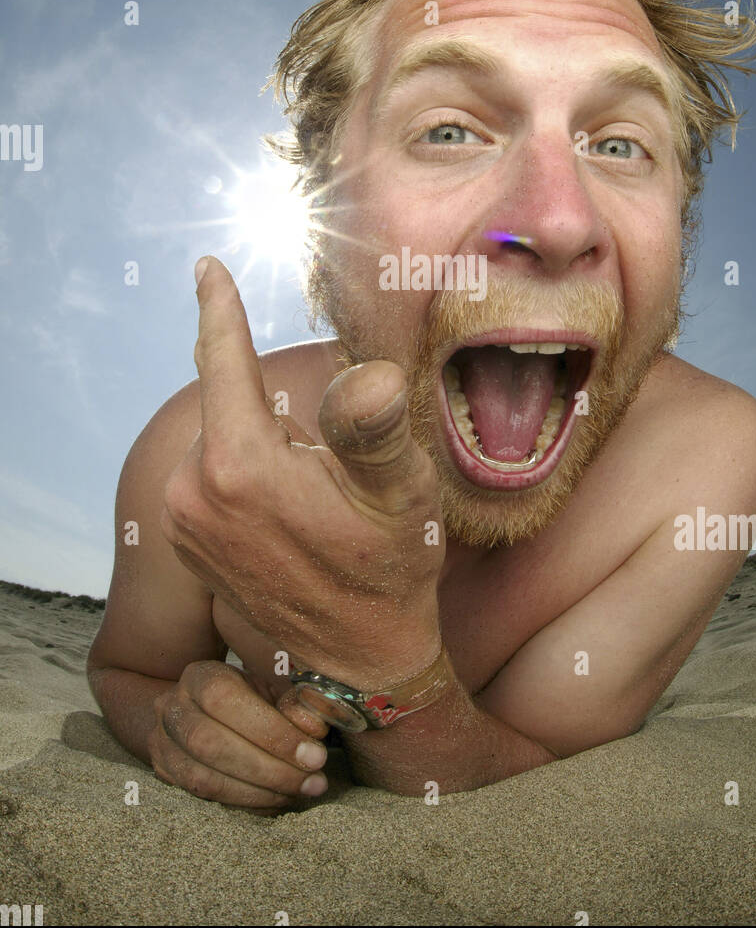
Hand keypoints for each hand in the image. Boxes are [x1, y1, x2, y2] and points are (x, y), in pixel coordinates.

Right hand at [148, 660, 331, 811]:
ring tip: (300, 792)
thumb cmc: (247, 698)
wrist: (199, 712)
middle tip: (312, 780)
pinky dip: (246, 803)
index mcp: (200, 676)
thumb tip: (314, 728)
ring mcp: (162, 743)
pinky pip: (203, 798)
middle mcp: (173, 707)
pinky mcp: (165, 774)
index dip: (269, 730)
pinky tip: (276, 801)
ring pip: (203, 778)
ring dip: (259, 792)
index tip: (312, 754)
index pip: (224, 698)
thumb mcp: (272, 690)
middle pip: (210, 743)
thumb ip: (294, 705)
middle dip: (268, 768)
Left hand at [160, 256, 445, 685]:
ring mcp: (183, 522)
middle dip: (275, 407)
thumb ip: (377, 429)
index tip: (207, 265)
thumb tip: (370, 376)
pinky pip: (211, 476)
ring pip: (223, 440)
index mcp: (240, 467)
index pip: (224, 361)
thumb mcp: (401, 494)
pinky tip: (289, 507)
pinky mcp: (186, 542)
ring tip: (320, 498)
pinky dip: (245, 470)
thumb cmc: (389, 570)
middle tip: (332, 467)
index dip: (220, 307)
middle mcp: (193, 492)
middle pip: (231, 404)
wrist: (360, 662)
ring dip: (264, 443)